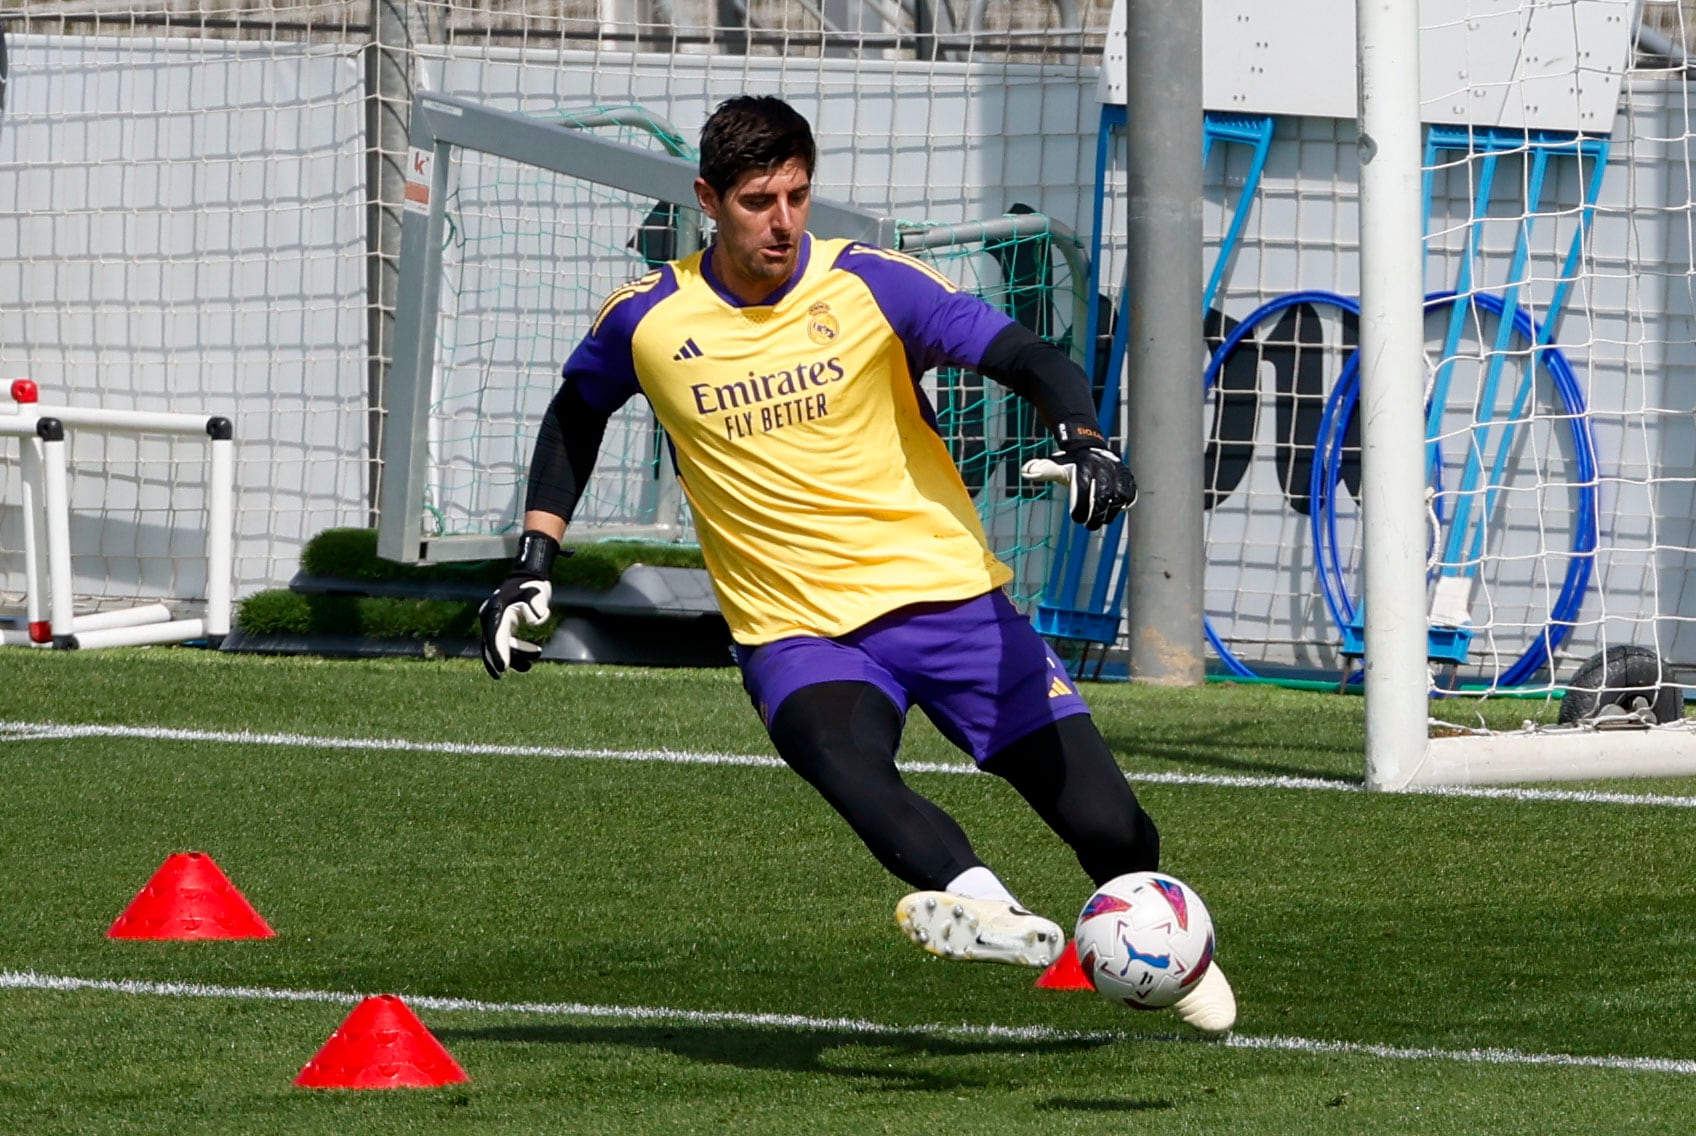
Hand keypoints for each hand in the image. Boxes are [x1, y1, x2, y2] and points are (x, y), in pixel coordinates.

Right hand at [478, 531, 561, 679]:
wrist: (528, 575)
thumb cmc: (533, 586)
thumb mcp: (537, 594)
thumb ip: (537, 607)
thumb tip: (535, 622)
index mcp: (497, 610)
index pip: (495, 635)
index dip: (498, 652)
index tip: (502, 668)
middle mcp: (490, 616)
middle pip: (489, 643)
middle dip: (498, 659)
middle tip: (508, 672)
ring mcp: (493, 620)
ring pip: (496, 645)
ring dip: (511, 657)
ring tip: (529, 665)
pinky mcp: (500, 624)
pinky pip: (501, 642)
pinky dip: (512, 652)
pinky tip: (526, 661)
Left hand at [1021, 433, 1136, 530]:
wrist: (1090, 447)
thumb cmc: (1072, 464)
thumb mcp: (1057, 466)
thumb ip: (1043, 470)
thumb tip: (1026, 472)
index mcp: (1084, 466)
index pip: (1084, 489)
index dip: (1081, 507)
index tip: (1077, 519)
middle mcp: (1103, 467)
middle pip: (1103, 496)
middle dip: (1096, 514)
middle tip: (1089, 524)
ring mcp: (1117, 471)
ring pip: (1119, 496)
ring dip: (1110, 513)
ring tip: (1100, 521)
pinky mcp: (1128, 476)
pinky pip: (1130, 493)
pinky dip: (1124, 504)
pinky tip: (1114, 512)